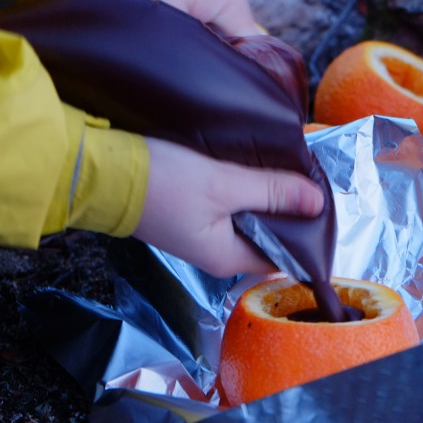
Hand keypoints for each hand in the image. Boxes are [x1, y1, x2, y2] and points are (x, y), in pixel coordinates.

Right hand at [132, 137, 324, 277]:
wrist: (101, 172)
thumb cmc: (161, 183)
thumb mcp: (224, 185)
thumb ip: (272, 192)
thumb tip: (317, 203)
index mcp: (227, 257)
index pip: (282, 256)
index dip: (304, 232)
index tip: (321, 201)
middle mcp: (214, 252)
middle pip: (265, 234)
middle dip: (286, 209)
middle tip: (306, 176)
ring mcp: (198, 232)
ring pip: (246, 216)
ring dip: (263, 195)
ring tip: (282, 165)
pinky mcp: (186, 211)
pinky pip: (226, 204)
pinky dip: (240, 188)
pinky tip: (248, 165)